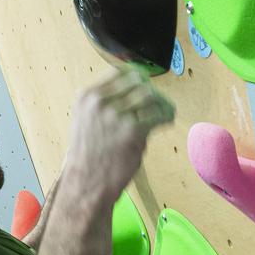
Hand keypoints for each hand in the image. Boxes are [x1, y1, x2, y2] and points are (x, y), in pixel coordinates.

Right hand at [65, 66, 174, 201]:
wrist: (86, 183)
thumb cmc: (89, 156)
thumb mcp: (87, 120)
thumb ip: (107, 104)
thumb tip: (138, 92)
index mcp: (87, 96)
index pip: (119, 72)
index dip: (137, 78)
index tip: (146, 86)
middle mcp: (99, 101)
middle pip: (137, 81)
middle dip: (150, 91)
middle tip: (158, 102)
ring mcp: (116, 114)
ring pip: (150, 95)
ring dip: (161, 103)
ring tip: (165, 112)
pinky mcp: (132, 129)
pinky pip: (158, 114)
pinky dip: (166, 116)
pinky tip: (167, 120)